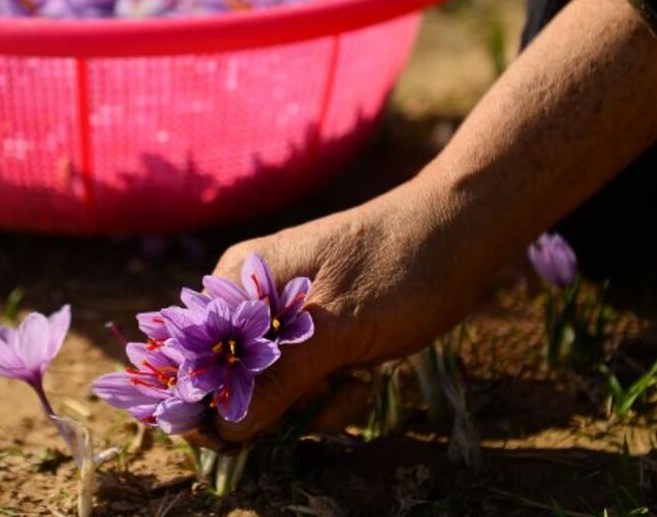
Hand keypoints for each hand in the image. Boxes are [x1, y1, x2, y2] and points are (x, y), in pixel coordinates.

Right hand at [189, 181, 481, 445]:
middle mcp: (249, 294)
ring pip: (273, 384)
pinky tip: (362, 376)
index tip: (257, 427)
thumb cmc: (399, 267)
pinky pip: (302, 375)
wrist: (462, 228)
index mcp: (238, 282)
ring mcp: (282, 309)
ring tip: (356, 380)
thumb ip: (279, 377)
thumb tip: (227, 428)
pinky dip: (330, 388)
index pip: (194, 356)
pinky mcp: (313, 325)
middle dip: (279, 404)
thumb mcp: (339, 328)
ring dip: (313, 399)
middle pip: (233, 376)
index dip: (214, 401)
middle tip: (332, 390)